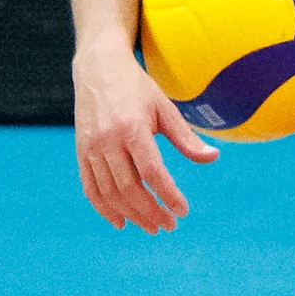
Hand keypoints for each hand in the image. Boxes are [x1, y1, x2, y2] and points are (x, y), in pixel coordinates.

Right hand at [73, 44, 218, 232]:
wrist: (99, 69)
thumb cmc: (138, 88)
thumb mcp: (165, 108)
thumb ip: (186, 137)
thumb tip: (213, 158)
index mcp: (132, 129)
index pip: (152, 172)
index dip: (167, 194)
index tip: (183, 211)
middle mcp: (108, 141)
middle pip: (129, 188)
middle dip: (150, 212)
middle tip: (169, 226)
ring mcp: (91, 148)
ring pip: (109, 193)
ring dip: (131, 214)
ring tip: (151, 227)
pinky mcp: (81, 152)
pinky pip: (90, 188)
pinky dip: (104, 208)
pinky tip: (121, 222)